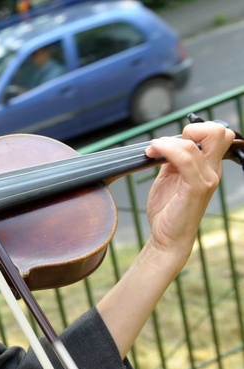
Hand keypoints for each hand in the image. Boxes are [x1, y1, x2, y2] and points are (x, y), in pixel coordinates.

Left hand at [143, 122, 233, 268]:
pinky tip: (152, 154)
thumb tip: (165, 143)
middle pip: (219, 132)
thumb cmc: (167, 210)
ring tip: (150, 150)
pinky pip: (186, 160)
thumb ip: (171, 160)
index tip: (169, 142)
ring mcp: (207, 179)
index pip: (217, 133)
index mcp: (207, 166)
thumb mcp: (168, 178)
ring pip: (197, 143)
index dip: (194, 129)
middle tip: (167, 143)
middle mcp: (212, 170)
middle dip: (191, 128)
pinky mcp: (197, 188)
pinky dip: (166, 150)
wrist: (167, 237)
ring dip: (167, 141)